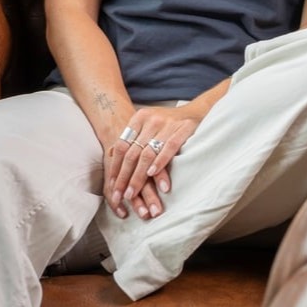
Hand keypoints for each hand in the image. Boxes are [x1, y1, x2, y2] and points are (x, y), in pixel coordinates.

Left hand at [103, 105, 198, 219]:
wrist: (195, 111)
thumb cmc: (168, 122)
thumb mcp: (147, 124)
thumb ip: (131, 137)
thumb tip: (110, 154)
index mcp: (139, 118)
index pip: (122, 145)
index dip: (115, 167)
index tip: (111, 186)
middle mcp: (151, 119)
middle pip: (133, 153)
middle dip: (124, 177)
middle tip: (119, 195)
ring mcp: (167, 124)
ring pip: (147, 154)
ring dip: (138, 176)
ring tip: (132, 193)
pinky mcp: (183, 129)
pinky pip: (169, 148)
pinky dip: (159, 162)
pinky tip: (152, 175)